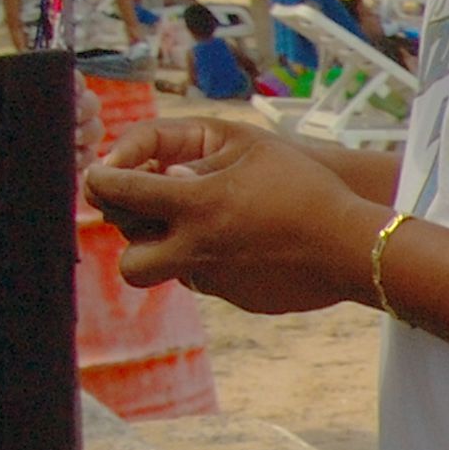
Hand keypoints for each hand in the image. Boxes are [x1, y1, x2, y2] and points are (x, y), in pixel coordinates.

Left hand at [84, 116, 379, 314]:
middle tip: (143, 214)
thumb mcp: (252, 150)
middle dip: (127, 240)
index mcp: (196, 204)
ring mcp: (217, 280)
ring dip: (169, 252)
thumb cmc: (306, 188)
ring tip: (198, 228)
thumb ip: (199, 158)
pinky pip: (209, 282)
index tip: (96, 176)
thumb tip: (166, 175)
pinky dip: (214, 263)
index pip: (122, 192)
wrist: (352, 246)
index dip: (99, 180)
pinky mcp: (239, 299)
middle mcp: (196, 248)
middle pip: (128, 261)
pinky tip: (246, 245)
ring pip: (168, 274)